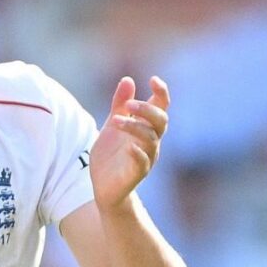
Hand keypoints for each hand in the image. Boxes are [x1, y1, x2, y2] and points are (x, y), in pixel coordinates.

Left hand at [90, 76, 169, 209]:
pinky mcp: (136, 174)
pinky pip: (143, 163)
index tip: (153, 79)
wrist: (104, 187)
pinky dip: (138, 154)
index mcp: (146, 128)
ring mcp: (146, 158)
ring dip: (135, 127)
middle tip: (129, 104)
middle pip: (160, 121)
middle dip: (147, 110)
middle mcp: (151, 142)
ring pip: (151, 139)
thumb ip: (120, 105)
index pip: (161, 107)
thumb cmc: (111, 155)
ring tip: (116, 121)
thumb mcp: (112, 125)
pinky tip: (130, 147)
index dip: (161, 93)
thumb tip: (128, 79)